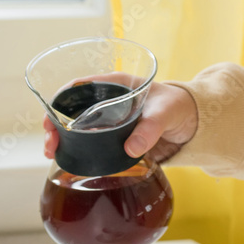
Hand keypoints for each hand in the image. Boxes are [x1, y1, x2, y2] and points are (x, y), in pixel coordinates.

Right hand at [43, 82, 198, 163]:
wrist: (192, 124)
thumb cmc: (179, 107)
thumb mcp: (166, 112)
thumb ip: (151, 129)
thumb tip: (131, 148)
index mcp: (115, 84)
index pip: (79, 87)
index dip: (61, 100)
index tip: (51, 117)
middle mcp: (107, 100)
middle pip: (71, 108)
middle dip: (55, 123)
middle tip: (51, 142)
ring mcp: (108, 119)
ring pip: (76, 126)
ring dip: (61, 138)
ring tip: (52, 152)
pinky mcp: (112, 137)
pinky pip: (89, 141)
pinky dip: (75, 149)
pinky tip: (66, 159)